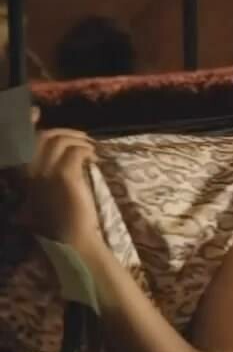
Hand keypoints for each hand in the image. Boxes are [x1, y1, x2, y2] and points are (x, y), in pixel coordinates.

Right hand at [20, 106, 102, 251]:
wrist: (70, 240)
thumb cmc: (61, 220)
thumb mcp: (47, 193)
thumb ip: (46, 174)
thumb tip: (63, 154)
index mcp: (22, 176)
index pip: (19, 142)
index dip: (26, 123)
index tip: (36, 112)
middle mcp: (29, 172)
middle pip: (43, 137)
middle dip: (64, 132)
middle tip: (82, 138)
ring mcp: (45, 173)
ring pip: (59, 141)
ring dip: (78, 140)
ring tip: (90, 148)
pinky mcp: (64, 177)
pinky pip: (75, 152)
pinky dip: (86, 150)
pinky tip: (93, 158)